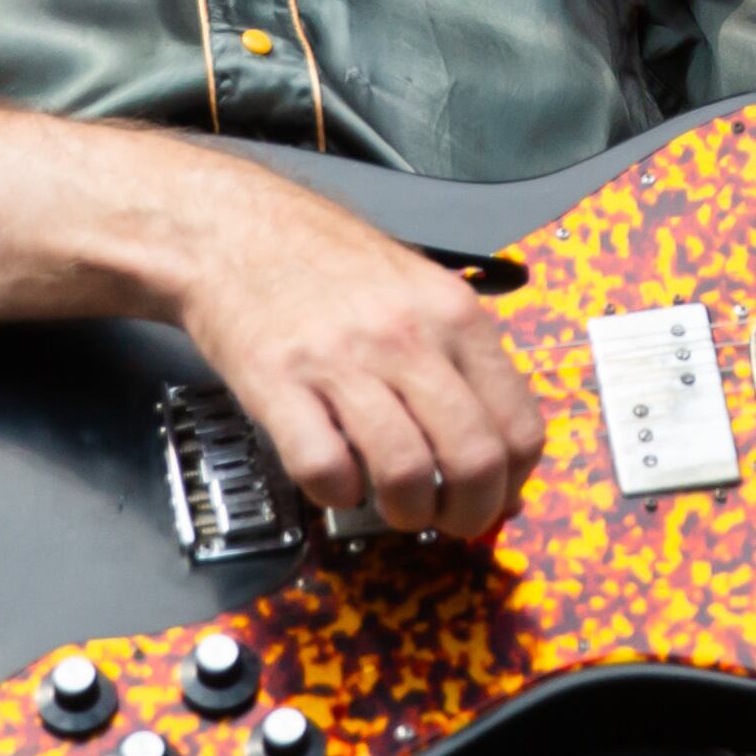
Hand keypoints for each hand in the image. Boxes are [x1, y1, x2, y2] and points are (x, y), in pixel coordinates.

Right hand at [161, 164, 545, 537]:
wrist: (235, 234)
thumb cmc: (331, 268)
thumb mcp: (419, 292)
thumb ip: (461, 366)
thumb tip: (500, 461)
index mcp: (456, 315)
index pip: (519, 426)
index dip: (513, 483)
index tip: (495, 498)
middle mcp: (409, 336)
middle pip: (473, 459)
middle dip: (468, 513)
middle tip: (447, 521)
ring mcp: (342, 359)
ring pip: (405, 473)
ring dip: (405, 512)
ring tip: (393, 508)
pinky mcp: (278, 383)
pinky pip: (325, 469)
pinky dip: (337, 494)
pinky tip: (336, 479)